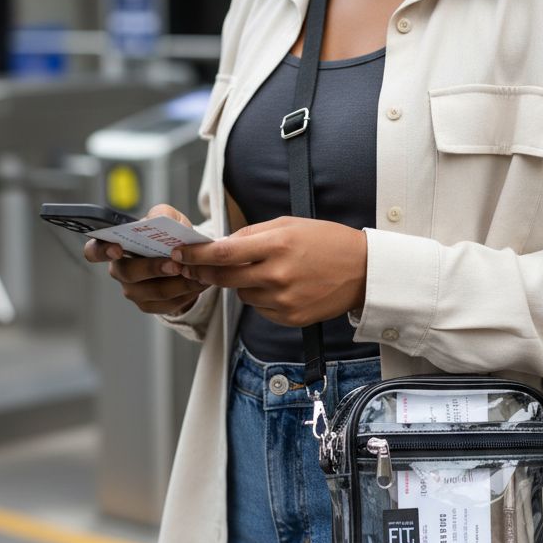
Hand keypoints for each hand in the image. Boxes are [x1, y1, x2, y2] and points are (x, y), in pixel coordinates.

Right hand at [83, 203, 208, 315]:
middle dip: (153, 268)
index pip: (95, 251)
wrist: (186, 256)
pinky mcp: (150, 305)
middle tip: (175, 264)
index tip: (117, 248)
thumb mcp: (168, 217)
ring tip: (197, 273)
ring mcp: (133, 291)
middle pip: (128, 273)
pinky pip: (167, 304)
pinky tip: (198, 283)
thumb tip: (155, 220)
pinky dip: (186, 294)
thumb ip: (161, 214)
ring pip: (153, 292)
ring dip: (177, 283)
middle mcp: (120, 271)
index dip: (101, 251)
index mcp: (115, 247)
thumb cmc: (169, 235)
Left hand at [171, 216, 366, 326]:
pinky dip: (261, 297)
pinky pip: (260, 308)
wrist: (363, 271)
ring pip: (241, 294)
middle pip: (224, 278)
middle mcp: (277, 275)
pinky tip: (279, 286)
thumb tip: (221, 245)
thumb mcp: (289, 224)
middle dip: (206, 272)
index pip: (224, 253)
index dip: (196, 255)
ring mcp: (283, 300)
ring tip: (263, 271)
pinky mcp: (289, 318)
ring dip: (241, 284)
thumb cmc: (327, 241)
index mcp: (276, 245)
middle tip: (195, 267)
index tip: (180, 253)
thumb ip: (253, 234)